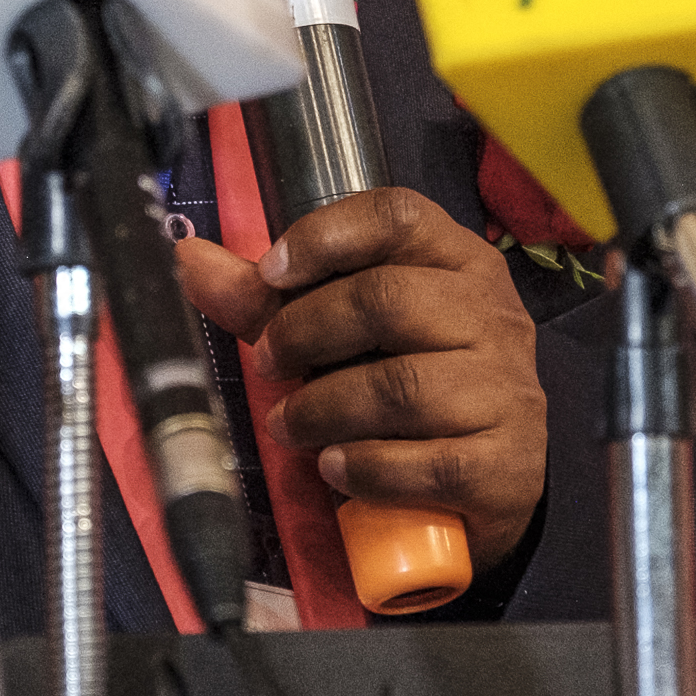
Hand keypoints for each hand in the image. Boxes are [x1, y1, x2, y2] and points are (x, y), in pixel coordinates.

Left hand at [175, 187, 548, 567]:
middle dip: (306, 332)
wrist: (489, 479)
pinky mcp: (507, 463)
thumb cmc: (408, 386)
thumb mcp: (343, 334)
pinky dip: (366, 468)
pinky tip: (335, 467)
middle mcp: (492, 317)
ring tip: (290, 426)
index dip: (324, 236)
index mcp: (457, 263)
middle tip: (270, 364)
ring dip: (323, 409)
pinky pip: (428, 463)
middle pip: (388, 299)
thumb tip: (188, 258)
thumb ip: (267, 300)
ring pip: (402, 387)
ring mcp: (506, 390)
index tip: (269, 273)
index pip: (397, 216)